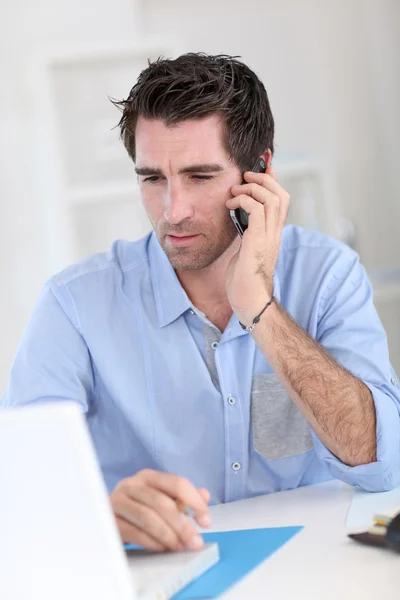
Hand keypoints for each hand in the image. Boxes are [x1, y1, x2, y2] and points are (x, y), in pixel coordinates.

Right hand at [110, 469, 211, 551]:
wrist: (106, 522)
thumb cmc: (138, 511)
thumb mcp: (162, 501)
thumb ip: (183, 498)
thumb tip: (205, 495)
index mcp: (148, 476)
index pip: (177, 483)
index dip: (194, 502)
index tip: (206, 522)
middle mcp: (131, 484)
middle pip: (163, 502)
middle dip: (183, 525)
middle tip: (196, 542)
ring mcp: (117, 501)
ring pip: (148, 517)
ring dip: (168, 535)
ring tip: (180, 547)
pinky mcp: (108, 520)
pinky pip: (133, 531)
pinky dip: (151, 542)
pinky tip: (162, 549)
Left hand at [225, 166, 289, 326]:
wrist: (249, 300)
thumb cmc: (244, 278)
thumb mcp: (246, 247)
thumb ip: (247, 231)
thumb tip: (238, 215)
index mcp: (273, 233)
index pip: (281, 199)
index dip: (273, 180)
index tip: (262, 166)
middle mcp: (275, 233)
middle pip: (281, 194)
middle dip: (264, 179)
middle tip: (245, 177)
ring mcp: (269, 237)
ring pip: (272, 199)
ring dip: (253, 188)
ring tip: (236, 190)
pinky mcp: (258, 243)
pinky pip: (257, 211)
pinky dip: (244, 201)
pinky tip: (231, 205)